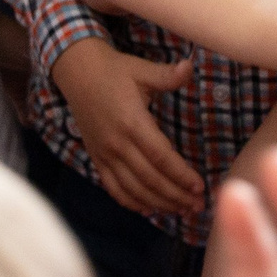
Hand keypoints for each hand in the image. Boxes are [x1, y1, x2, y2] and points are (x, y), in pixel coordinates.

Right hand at [56, 39, 202, 216]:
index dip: (181, 175)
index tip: (200, 186)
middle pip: (150, 179)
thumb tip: (190, 65)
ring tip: (181, 211)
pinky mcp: (97, 158)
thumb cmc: (114, 70)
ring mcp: (105, 154)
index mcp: (132, 122)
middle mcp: (117, 143)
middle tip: (198, 206)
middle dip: (176, 196)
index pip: (160, 157)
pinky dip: (131, 202)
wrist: (77, 72)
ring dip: (158, 203)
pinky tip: (149, 209)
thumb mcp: (141, 69)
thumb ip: (167, 74)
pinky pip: (113, 187)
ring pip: (133, 188)